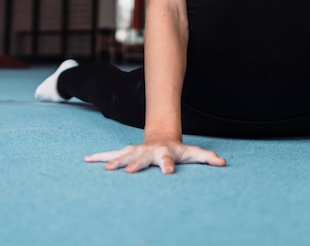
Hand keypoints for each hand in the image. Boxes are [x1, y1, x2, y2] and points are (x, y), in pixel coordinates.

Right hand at [84, 140, 226, 173]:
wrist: (161, 137)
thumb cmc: (179, 150)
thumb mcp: (193, 153)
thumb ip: (207, 157)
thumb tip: (223, 162)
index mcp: (166, 154)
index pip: (168, 160)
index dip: (169, 165)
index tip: (168, 172)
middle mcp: (149, 151)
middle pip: (143, 158)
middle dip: (136, 164)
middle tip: (129, 172)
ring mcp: (136, 151)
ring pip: (124, 155)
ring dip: (115, 161)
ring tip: (107, 169)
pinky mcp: (126, 153)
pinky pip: (111, 155)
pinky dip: (99, 157)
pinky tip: (86, 159)